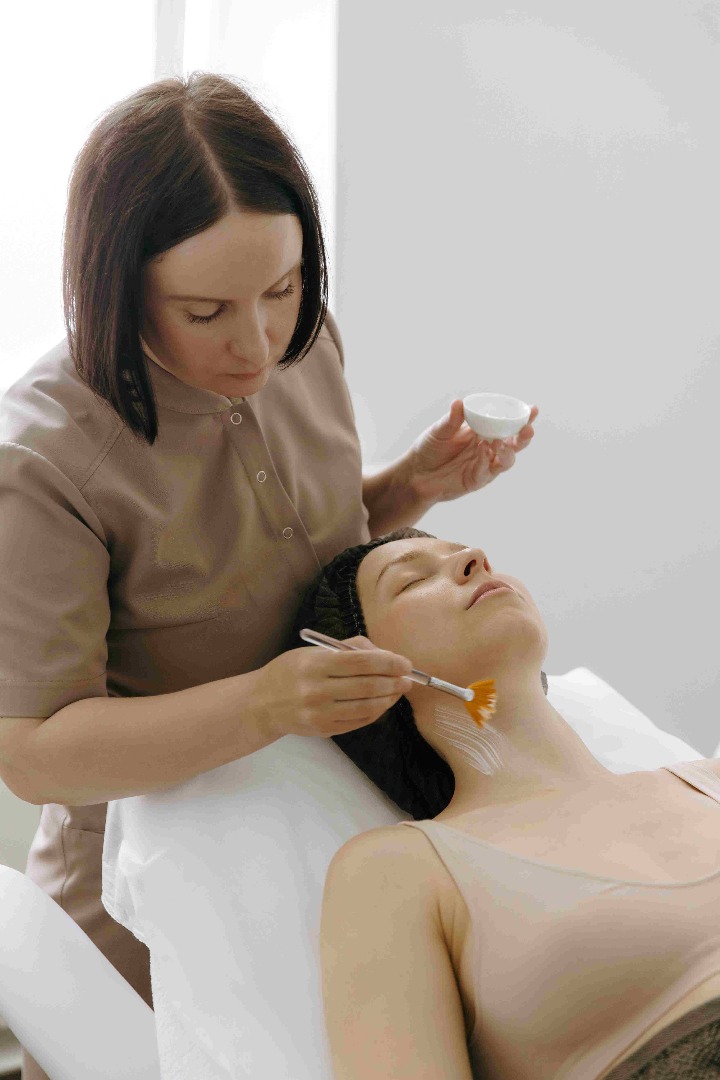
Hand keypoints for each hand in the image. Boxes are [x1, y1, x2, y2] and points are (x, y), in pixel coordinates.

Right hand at [252, 636, 414, 739]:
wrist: (263, 703)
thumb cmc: (292, 671)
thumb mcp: (314, 652)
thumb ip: (349, 649)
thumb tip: (385, 655)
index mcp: (315, 665)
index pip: (361, 662)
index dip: (388, 663)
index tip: (404, 663)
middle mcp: (317, 690)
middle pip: (367, 686)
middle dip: (394, 682)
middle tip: (408, 678)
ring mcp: (320, 713)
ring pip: (366, 707)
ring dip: (389, 699)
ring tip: (398, 691)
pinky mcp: (324, 729)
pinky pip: (358, 722)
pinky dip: (376, 712)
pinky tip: (382, 703)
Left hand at [403, 399, 538, 505]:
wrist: (416, 473)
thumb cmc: (430, 447)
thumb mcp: (440, 430)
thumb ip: (451, 419)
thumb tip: (458, 402)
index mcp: (484, 429)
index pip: (507, 422)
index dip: (522, 416)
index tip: (533, 409)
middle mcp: (489, 446)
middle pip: (515, 442)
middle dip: (524, 435)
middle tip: (528, 428)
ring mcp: (485, 464)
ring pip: (507, 459)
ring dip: (509, 451)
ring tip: (501, 443)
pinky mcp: (478, 479)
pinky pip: (488, 471)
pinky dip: (488, 461)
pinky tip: (485, 450)